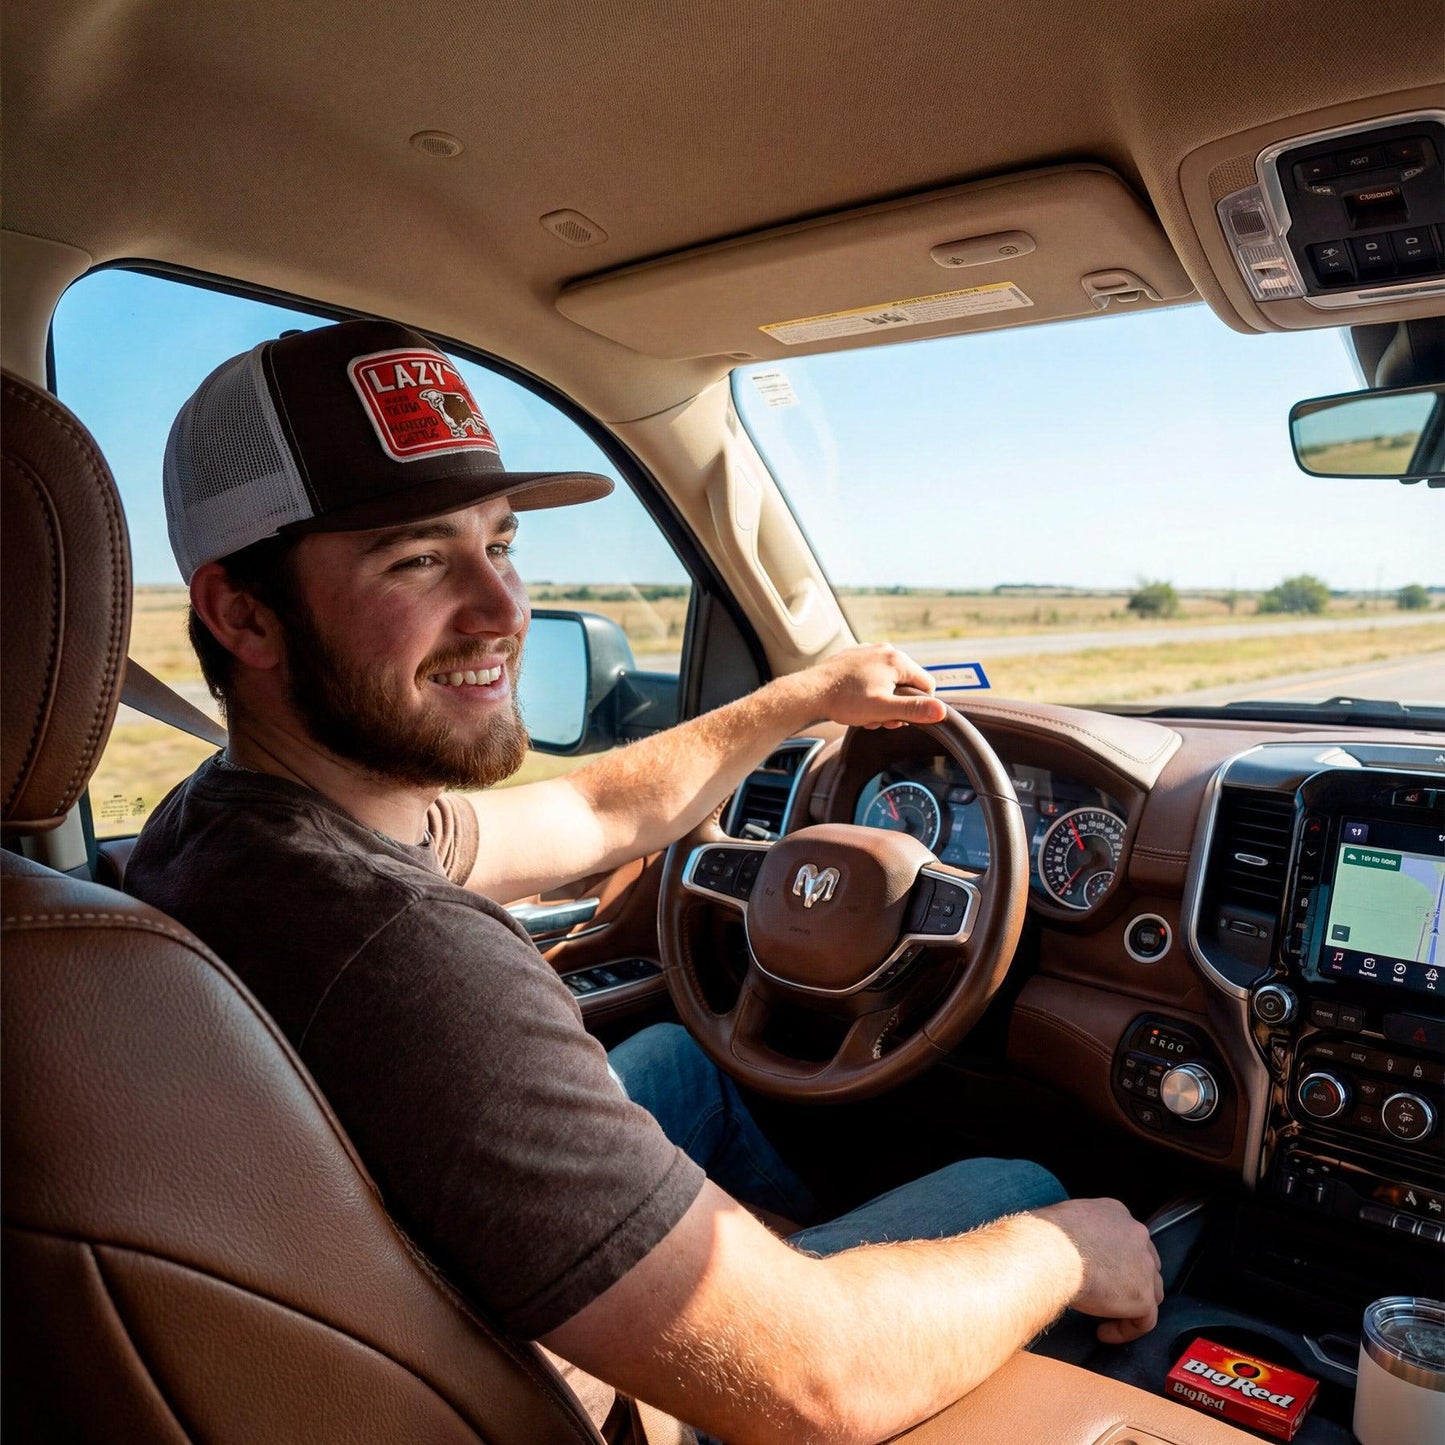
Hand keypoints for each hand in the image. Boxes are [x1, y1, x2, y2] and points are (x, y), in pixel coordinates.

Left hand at [793, 644, 948, 730]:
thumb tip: (942, 712)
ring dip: (881, 700)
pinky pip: (872, 674)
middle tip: (878, 719)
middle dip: (896, 705)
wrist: (811, 692)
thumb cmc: (846, 700)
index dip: (917, 706)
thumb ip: (914, 710)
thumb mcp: (883, 709)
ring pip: (888, 681)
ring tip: (864, 713)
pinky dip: (868, 690)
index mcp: (898, 661)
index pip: (927, 685)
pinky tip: (855, 701)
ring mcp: (869, 651)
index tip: (899, 718)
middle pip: (906, 684)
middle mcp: (886, 650)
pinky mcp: (854, 657)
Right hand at [1031, 1197, 1163, 1343]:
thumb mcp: (1061, 1221)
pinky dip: (1125, 1330)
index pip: (1127, 1239)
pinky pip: (1144, 1321)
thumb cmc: (1044, 1236)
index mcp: (1116, 1212)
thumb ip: (1076, 1231)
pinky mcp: (1143, 1295)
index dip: (1116, 1261)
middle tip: (1105, 1297)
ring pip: (1150, 1292)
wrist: (1049, 1252)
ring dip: (1130, 1308)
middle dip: (1130, 1283)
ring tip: (1103, 1319)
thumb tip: (1063, 1247)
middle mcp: (1136, 1234)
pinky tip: (1103, 1332)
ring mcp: (1143, 1265)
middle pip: (1145, 1264)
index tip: (1099, 1275)